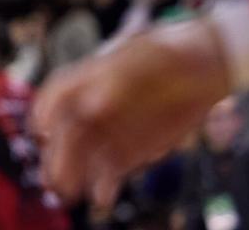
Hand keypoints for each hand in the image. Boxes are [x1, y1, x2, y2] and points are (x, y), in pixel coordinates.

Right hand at [31, 18, 231, 210]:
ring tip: (70, 192)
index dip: (46, 112)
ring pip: (85, 156)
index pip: (57, 94)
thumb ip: (115, 82)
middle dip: (58, 155)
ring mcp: (113, 128)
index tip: (42, 130)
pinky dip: (105, 185)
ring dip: (74, 174)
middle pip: (67, 132)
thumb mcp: (144, 56)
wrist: (206, 67)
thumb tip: (91, 105)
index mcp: (88, 75)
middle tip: (54, 177)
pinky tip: (102, 196)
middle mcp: (94, 104)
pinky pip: (112, 170)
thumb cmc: (171, 51)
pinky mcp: (133, 149)